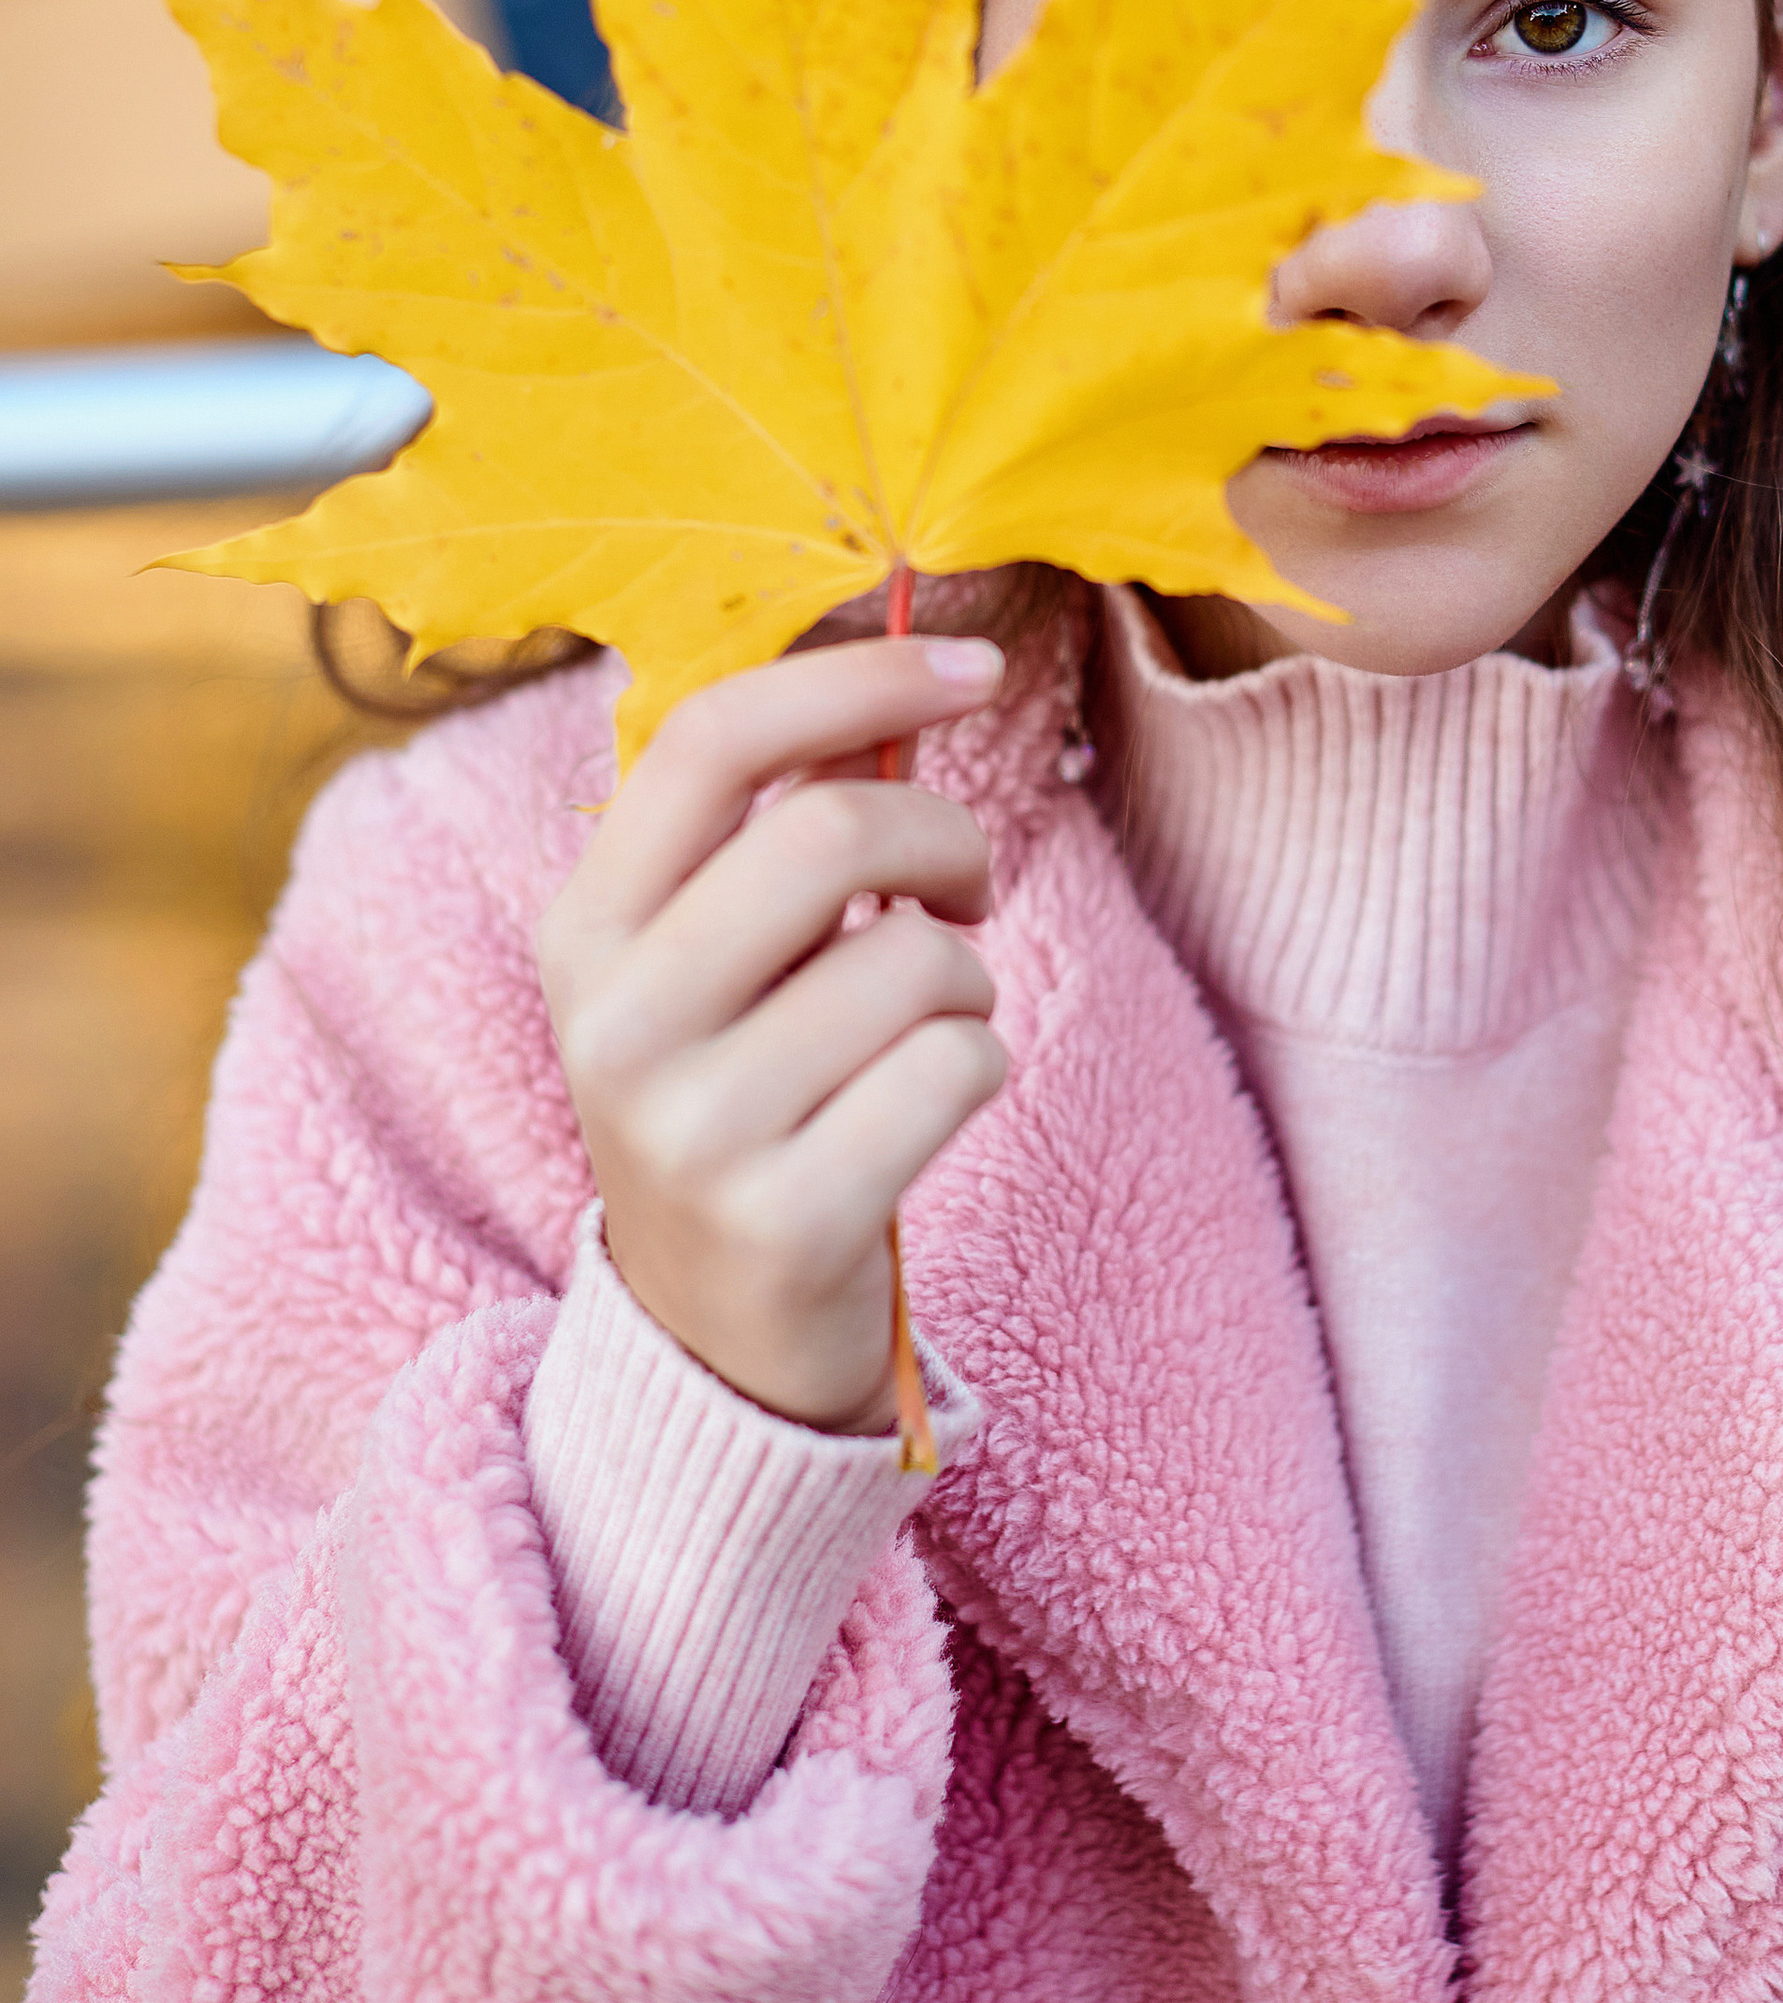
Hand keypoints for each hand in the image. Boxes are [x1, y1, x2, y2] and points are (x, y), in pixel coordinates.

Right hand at [536, 637, 1009, 1431]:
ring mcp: (692, 1130)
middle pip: (829, 831)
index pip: (707, 738)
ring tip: (925, 1027)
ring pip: (916, 960)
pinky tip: (927, 1105)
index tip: (972, 665)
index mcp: (584, 928)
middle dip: (945, 836)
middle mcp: (615, 1023)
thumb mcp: (705, 963)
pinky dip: (979, 1065)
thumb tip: (901, 672)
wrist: (714, 1337)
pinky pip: (957, 1068)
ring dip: (965, 979)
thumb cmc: (744, 1098)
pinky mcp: (786, 1220)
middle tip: (966, 884)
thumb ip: (770, 831)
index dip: (854, 678)